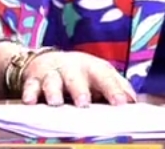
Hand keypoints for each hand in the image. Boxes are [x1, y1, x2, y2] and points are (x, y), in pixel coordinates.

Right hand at [20, 50, 137, 106]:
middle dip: (80, 90)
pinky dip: (29, 93)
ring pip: (52, 81)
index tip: (122, 103)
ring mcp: (52, 73)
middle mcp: (72, 68)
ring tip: (56, 102)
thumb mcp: (99, 75)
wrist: (45, 61)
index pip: (105, 77)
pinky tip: (30, 101)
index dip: (113, 90)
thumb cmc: (79, 73)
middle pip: (76, 78)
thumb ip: (117, 86)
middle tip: (84, 103)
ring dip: (54, 92)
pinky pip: (30, 86)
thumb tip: (135, 102)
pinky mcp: (33, 79)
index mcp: (92, 67)